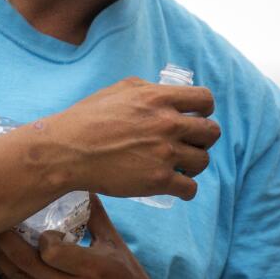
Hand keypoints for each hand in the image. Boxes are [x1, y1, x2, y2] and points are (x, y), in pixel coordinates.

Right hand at [32, 77, 219, 199]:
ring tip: (179, 165)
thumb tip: (167, 93)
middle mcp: (167, 124)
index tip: (196, 117)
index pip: (206, 99)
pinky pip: (190, 188)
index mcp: (159, 98)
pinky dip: (186, 189)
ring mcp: (165, 153)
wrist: (67, 150)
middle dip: (202, 139)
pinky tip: (176, 185)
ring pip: (203, 161)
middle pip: (212, 132)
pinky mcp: (158, 180)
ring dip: (194, 164)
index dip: (204, 110)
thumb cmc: (87, 118)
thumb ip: (149, 89)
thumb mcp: (119, 90)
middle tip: (188, 144)